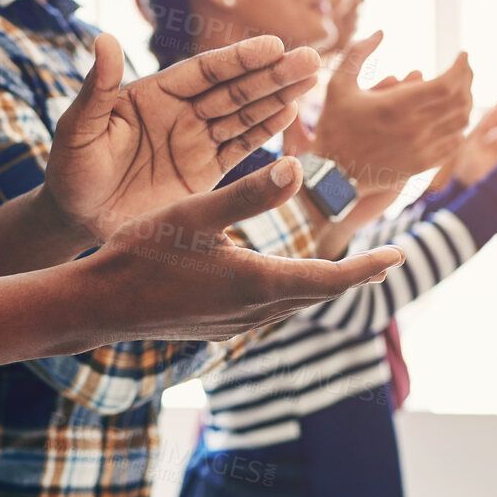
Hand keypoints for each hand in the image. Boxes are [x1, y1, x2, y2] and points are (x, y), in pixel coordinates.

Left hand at [44, 32, 319, 237]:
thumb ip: (97, 88)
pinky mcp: (204, 174)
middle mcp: (181, 113)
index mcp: (154, 94)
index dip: (239, 59)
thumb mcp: (78, 128)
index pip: (204, 72)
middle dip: (273, 74)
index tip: (273, 45)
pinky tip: (290, 113)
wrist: (76, 219)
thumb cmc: (70, 169)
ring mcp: (195, 142)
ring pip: (245, 115)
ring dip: (278, 97)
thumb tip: (103, 38)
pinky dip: (265, 132)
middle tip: (311, 58)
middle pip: (234, 89)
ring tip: (312, 78)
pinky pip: (240, 148)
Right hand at [82, 157, 403, 341]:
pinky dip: (288, 295)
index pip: (329, 278)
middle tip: (385, 260)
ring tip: (345, 271)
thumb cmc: (139, 253)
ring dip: (320, 287)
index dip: (367, 267)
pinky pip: (266, 312)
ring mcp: (233, 326)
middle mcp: (252, 312)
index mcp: (255, 282)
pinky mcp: (215, 329)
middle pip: (317, 295)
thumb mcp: (194, 212)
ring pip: (292, 305)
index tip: (400, 255)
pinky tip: (280, 284)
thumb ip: (248, 193)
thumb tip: (299, 167)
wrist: (96, 307)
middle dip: (352, 277)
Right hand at [313, 32, 472, 191]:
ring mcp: (421, 149)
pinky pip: (454, 144)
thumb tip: (380, 32)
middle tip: (463, 69)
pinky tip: (452, 117)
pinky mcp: (422, 165)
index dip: (462, 67)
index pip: (448, 83)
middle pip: (460, 100)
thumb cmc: (334, 127)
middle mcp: (414, 129)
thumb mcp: (338, 84)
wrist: (332, 175)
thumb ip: (357, 53)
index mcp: (397, 106)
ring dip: (466, 102)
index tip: (462, 55)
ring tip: (461, 90)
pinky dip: (459, 127)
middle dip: (467, 79)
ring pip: (461, 122)